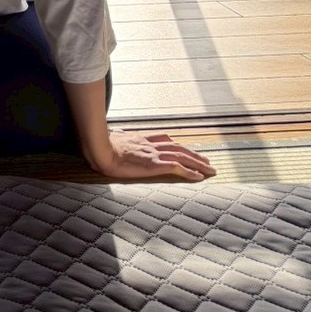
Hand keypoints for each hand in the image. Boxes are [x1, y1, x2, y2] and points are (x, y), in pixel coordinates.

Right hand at [90, 130, 216, 181]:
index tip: (184, 148)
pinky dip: (189, 172)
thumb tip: (114, 135)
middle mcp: (150, 144)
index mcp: (140, 139)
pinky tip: (199, 176)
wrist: (100, 150)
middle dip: (193, 154)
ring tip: (210, 169)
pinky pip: (177, 167)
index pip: (163, 139)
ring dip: (198, 163)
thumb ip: (117, 138)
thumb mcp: (111, 139)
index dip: (176, 145)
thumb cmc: (101, 146)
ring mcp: (153, 154)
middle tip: (207, 160)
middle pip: (178, 147)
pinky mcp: (154, 164)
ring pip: (182, 156)